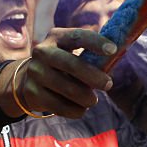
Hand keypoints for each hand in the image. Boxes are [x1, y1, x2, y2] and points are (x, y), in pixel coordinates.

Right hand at [0, 28, 115, 118]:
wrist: (27, 80)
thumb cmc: (61, 64)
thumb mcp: (70, 52)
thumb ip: (90, 54)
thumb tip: (119, 55)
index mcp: (56, 36)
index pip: (77, 36)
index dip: (96, 42)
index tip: (113, 49)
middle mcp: (42, 52)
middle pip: (72, 64)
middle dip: (94, 76)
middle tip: (109, 84)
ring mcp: (35, 73)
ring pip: (68, 89)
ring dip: (87, 98)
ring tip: (93, 100)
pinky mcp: (32, 93)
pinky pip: (61, 106)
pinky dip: (76, 110)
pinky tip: (80, 108)